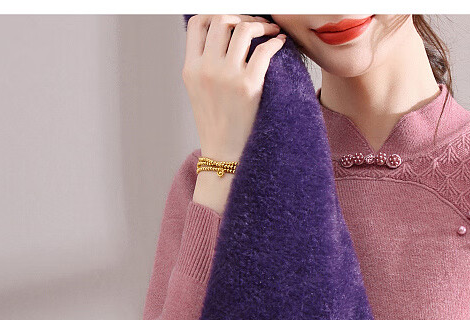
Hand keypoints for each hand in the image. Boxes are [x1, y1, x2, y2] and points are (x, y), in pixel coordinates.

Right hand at [182, 14, 286, 160]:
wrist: (225, 155)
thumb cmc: (216, 124)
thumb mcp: (198, 92)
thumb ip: (203, 64)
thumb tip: (219, 37)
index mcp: (191, 69)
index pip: (197, 23)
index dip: (215, 13)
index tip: (231, 20)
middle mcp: (206, 69)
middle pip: (221, 20)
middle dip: (241, 16)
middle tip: (255, 23)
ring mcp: (227, 76)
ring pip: (243, 29)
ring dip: (259, 24)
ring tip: (269, 30)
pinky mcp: (249, 86)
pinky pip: (264, 50)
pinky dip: (274, 42)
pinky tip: (279, 42)